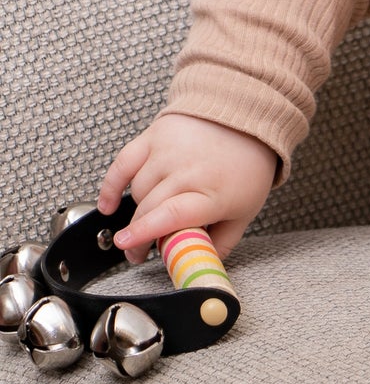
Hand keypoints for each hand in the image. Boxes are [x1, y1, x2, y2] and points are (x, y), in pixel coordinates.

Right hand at [97, 114, 276, 265]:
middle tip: (138, 253)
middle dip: (138, 238)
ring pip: (138, 191)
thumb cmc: (247, 164)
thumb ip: (221, 243)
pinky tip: (109, 205)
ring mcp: (170, 151)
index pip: (173, 215)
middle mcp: (189, 169)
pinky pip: (123, 163)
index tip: (129, 249)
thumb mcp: (245, 210)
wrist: (248, 115)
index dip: (147, 234)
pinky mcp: (155, 136)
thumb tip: (197, 267)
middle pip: (149, 208)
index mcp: (214, 191)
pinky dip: (110, 186)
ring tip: (148, 219)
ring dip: (138, 211)